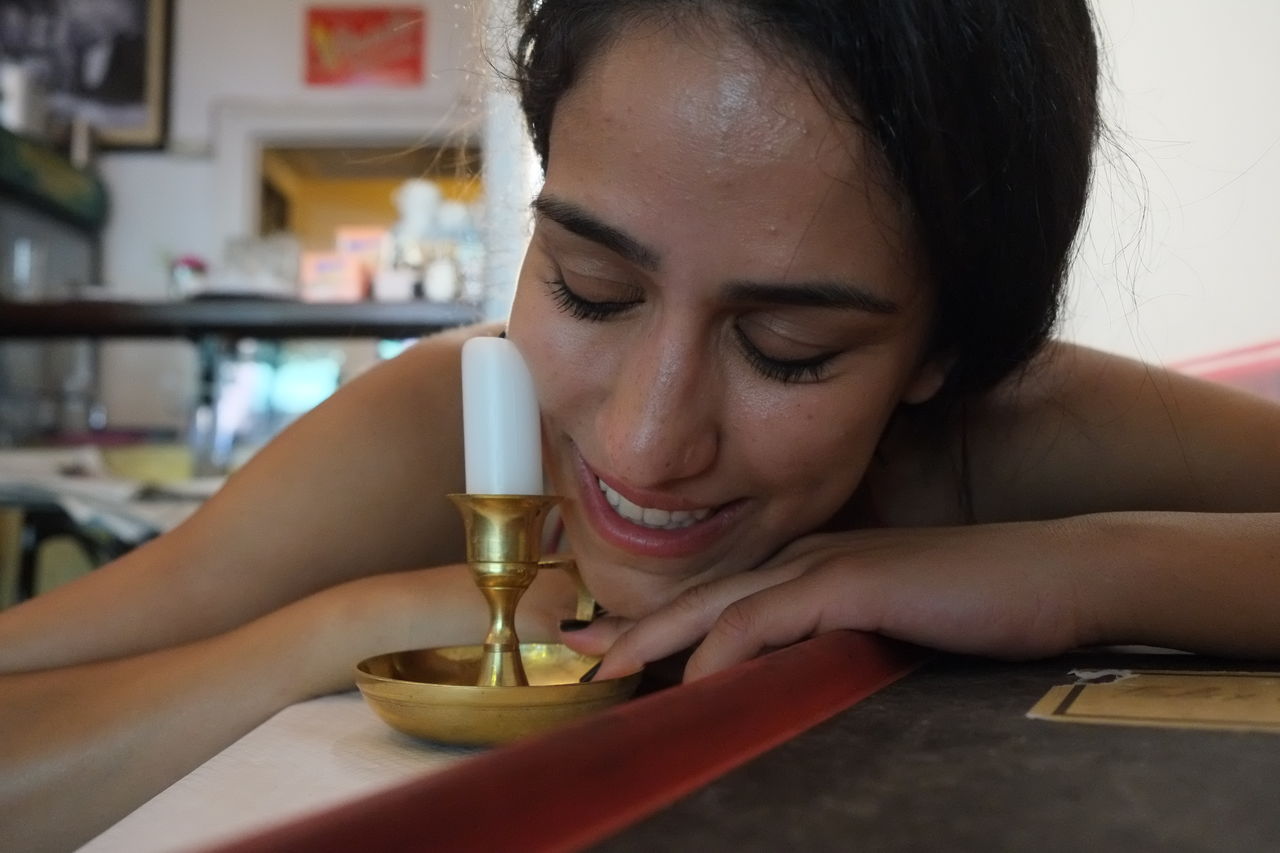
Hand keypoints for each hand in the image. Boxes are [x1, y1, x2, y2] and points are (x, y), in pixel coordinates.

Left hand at [560, 518, 1091, 681]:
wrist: (1059, 572)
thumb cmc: (985, 604)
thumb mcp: (896, 627)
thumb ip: (842, 643)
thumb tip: (795, 682)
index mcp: (815, 566)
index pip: (723, 599)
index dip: (662, 626)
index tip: (611, 652)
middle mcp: (808, 557)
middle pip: (701, 598)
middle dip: (634, 629)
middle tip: (577, 654)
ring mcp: (828, 565)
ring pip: (719, 605)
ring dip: (658, 640)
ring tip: (604, 671)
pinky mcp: (854, 582)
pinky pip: (768, 621)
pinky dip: (723, 651)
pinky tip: (693, 683)